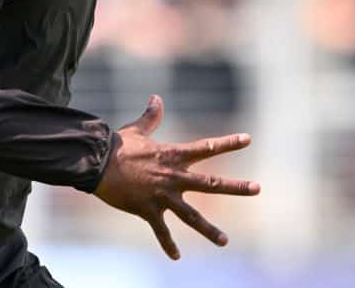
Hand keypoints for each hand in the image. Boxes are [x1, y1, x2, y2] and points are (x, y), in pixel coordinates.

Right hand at [92, 94, 259, 259]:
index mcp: (173, 155)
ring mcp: (163, 195)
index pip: (206, 148)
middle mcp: (173, 176)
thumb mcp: (136, 130)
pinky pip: (161, 231)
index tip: (248, 140)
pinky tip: (176, 256)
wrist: (96, 164)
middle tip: (257, 188)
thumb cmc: (116, 146)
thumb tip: (156, 98)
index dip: (228, 143)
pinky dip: (168, 244)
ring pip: (192, 216)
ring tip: (224, 241)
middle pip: (211, 183)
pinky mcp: (149, 210)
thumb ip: (150, 117)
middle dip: (236, 187)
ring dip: (209, 230)